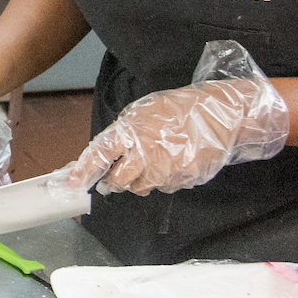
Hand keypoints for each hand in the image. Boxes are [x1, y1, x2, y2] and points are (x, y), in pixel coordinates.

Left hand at [65, 40, 288, 195]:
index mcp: (132, 129)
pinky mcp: (182, 180)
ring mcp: (165, 169)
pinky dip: (165, 179)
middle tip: (113, 181)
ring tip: (156, 161)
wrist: (222, 114)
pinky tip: (174, 162)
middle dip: (114, 183)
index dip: (84, 170)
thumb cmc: (181, 110)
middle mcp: (146, 151)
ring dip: (142, 180)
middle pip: (119, 180)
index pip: (100, 153)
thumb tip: (104, 155)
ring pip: (141, 187)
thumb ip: (124, 134)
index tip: (74, 183)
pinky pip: (165, 187)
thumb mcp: (145, 112)